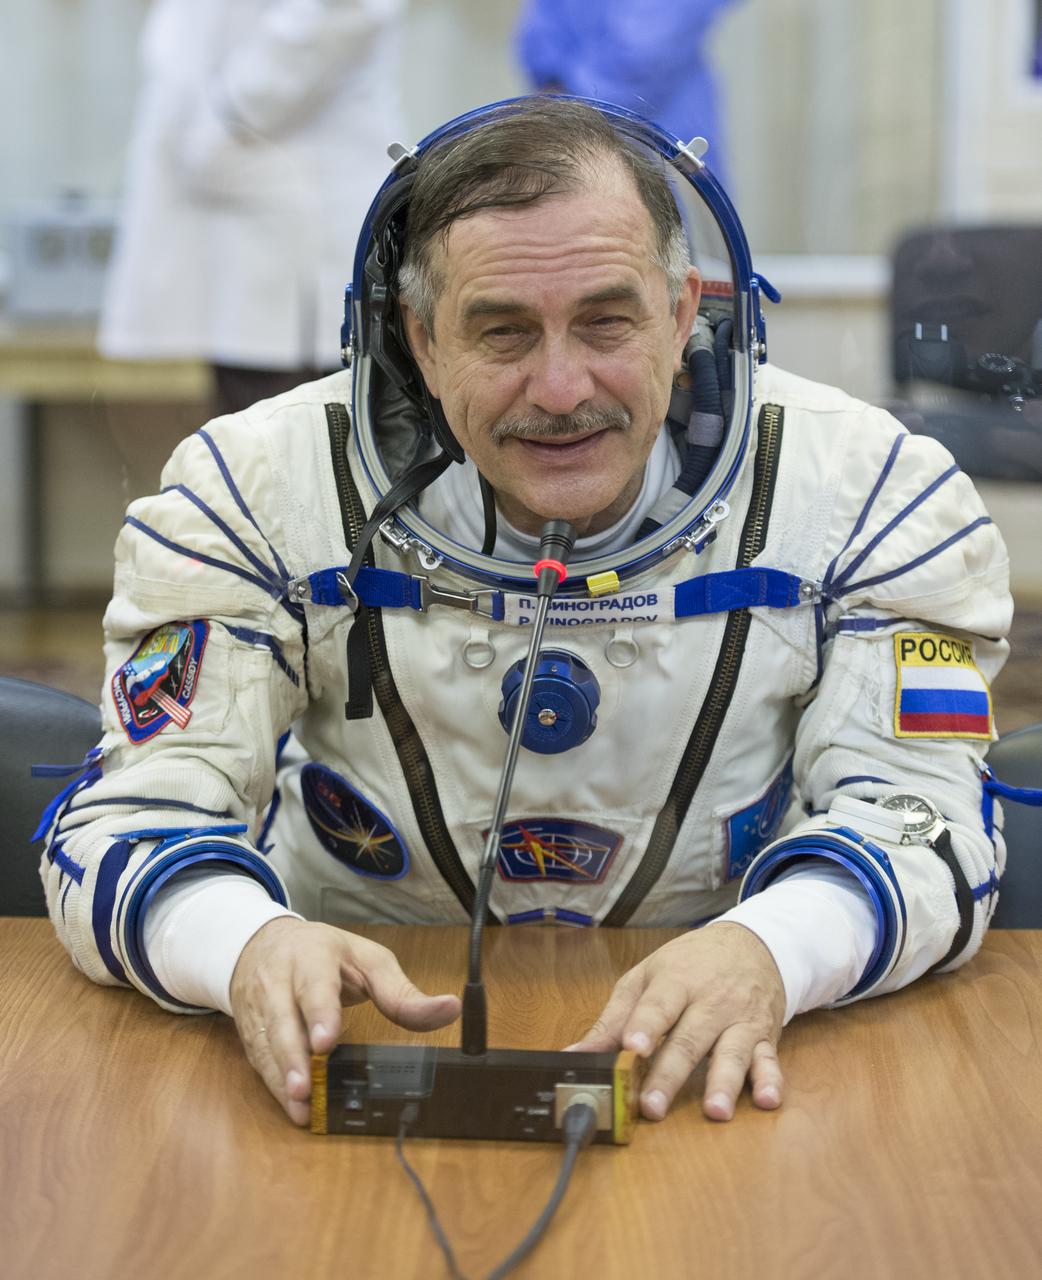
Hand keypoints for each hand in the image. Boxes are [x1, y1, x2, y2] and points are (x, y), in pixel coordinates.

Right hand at [229, 918, 460, 1125]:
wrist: (262, 943)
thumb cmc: (323, 953)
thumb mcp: (367, 960)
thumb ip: (402, 992)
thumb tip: (450, 1009)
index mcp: (312, 957)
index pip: (315, 985)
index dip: (319, 1014)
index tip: (324, 1043)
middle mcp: (279, 981)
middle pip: (282, 1020)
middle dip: (292, 1057)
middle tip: (306, 1088)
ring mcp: (259, 1007)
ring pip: (266, 1044)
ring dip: (281, 1078)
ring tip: (300, 1106)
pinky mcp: (249, 1030)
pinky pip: (259, 1060)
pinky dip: (274, 1085)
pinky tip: (293, 1106)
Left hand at [567, 923, 785, 1122]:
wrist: (750, 944)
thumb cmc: (690, 963)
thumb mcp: (646, 977)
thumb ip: (613, 1019)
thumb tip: (575, 1055)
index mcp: (677, 981)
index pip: (659, 1005)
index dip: (645, 1026)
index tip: (633, 1048)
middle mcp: (710, 1001)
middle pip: (690, 1039)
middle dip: (671, 1074)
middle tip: (653, 1105)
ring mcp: (740, 1020)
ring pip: (732, 1053)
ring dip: (724, 1083)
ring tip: (715, 1110)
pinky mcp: (764, 1038)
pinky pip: (769, 1061)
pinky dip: (771, 1081)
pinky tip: (768, 1100)